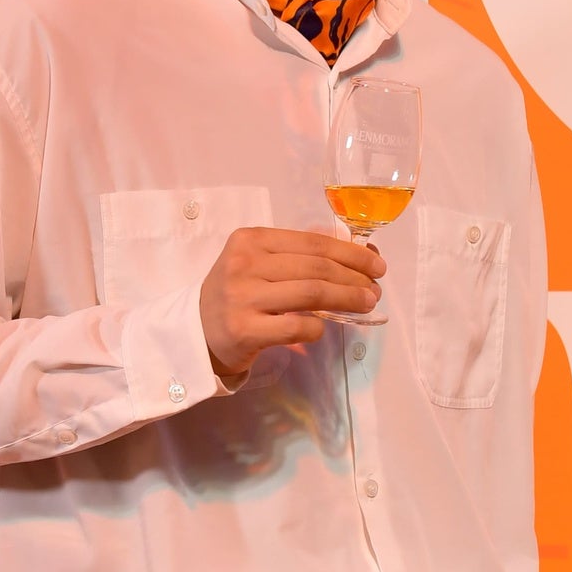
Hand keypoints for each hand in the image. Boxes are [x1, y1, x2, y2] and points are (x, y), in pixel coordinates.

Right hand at [199, 226, 383, 383]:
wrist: (195, 332)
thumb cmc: (237, 294)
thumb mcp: (257, 263)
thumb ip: (298, 257)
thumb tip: (360, 255)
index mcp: (249, 239)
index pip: (311, 242)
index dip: (350, 253)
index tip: (376, 265)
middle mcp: (244, 264)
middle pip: (316, 267)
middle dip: (354, 278)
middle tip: (375, 289)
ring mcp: (243, 297)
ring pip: (311, 293)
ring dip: (346, 298)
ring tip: (366, 304)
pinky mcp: (245, 330)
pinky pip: (296, 326)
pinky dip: (318, 327)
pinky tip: (323, 327)